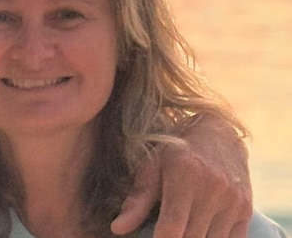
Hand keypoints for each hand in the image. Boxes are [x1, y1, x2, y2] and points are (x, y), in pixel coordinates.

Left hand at [110, 119, 251, 237]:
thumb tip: (117, 228)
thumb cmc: (176, 151)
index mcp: (185, 175)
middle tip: (164, 232)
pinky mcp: (245, 210)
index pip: (172, 227)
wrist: (218, 134)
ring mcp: (233, 201)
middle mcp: (213, 188)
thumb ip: (138, 198)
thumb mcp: (152, 166)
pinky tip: (198, 232)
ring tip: (180, 229)